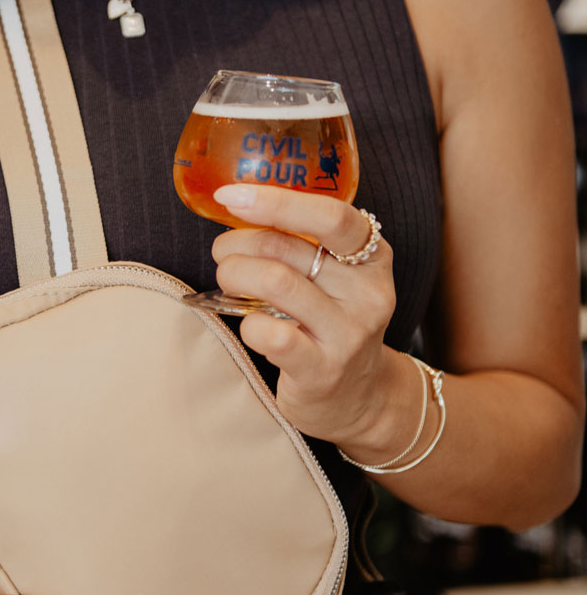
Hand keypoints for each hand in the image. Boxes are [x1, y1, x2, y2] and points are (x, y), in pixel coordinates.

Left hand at [212, 183, 396, 445]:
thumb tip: (239, 205)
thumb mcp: (334, 276)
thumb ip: (302, 241)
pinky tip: (249, 324)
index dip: (275, 201)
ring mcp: (349, 333)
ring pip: (274, 281)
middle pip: (285, 247)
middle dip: (237, 244)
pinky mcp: (323, 370)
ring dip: (234, 276)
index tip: (230, 196)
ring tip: (229, 283)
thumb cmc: (331, 322)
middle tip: (223, 253)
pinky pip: (271, 333)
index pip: (331, 215)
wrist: (359, 398)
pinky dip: (247, 323)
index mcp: (373, 256)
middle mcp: (368, 292)